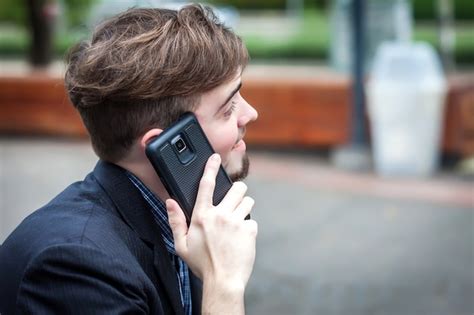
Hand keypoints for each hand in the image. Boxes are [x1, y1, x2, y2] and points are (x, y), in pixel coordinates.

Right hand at [166, 153, 257, 291]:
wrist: (223, 281)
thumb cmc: (202, 264)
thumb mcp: (181, 245)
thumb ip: (176, 221)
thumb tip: (170, 202)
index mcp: (202, 216)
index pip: (206, 185)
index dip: (211, 167)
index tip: (215, 157)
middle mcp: (221, 215)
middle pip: (237, 188)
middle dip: (237, 191)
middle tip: (233, 201)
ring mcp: (237, 222)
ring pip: (248, 200)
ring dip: (244, 206)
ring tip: (237, 220)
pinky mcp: (250, 230)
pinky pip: (252, 220)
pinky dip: (248, 227)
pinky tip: (241, 238)